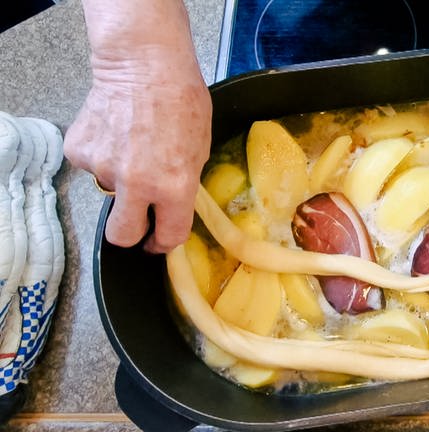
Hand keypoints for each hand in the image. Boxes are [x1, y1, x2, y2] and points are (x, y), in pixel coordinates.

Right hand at [64, 33, 210, 252]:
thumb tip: (173, 203)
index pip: (169, 236)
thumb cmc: (182, 99)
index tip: (158, 241)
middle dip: (130, 234)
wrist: (144, 63)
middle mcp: (137, 184)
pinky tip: (116, 132)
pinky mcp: (80, 152)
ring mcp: (104, 168)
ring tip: (133, 145)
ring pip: (109, 191)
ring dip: (120, 177)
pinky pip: (92, 165)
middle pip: (122, 236)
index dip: (164, 243)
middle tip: (137, 219)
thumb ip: (184, 182)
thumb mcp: (200, 148)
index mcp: (174, 187)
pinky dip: (102, 154)